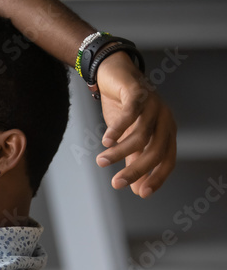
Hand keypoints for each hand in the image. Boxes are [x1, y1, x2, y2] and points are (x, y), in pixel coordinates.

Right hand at [94, 51, 176, 197]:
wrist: (113, 75)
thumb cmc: (123, 108)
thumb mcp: (128, 138)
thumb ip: (134, 161)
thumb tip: (137, 189)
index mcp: (165, 131)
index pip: (167, 159)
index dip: (157, 177)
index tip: (142, 194)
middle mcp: (164, 119)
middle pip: (155, 150)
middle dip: (136, 170)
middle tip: (116, 183)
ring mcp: (153, 105)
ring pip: (141, 135)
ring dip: (119, 152)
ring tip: (101, 161)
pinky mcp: (138, 93)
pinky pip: (130, 115)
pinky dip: (118, 129)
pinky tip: (106, 140)